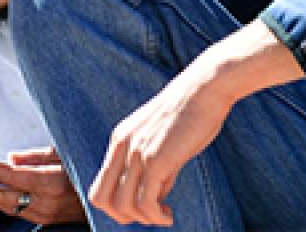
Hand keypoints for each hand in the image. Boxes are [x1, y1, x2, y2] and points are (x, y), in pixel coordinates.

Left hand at [0, 147, 86, 225]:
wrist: (109, 193)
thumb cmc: (87, 166)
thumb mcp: (64, 152)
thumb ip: (35, 156)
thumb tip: (10, 158)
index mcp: (51, 182)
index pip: (8, 176)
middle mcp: (46, 202)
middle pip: (1, 196)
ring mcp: (45, 214)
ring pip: (6, 206)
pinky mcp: (45, 219)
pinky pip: (16, 211)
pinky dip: (0, 201)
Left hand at [88, 22, 302, 225]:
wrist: (205, 87)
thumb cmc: (191, 112)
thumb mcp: (163, 138)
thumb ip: (155, 165)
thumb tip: (157, 196)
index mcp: (120, 139)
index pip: (100, 186)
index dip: (116, 205)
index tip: (142, 207)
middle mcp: (123, 146)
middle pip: (101, 199)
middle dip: (123, 217)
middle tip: (149, 217)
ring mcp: (138, 153)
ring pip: (122, 205)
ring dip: (143, 220)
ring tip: (163, 216)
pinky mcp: (157, 159)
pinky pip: (145, 202)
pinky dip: (156, 217)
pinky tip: (169, 214)